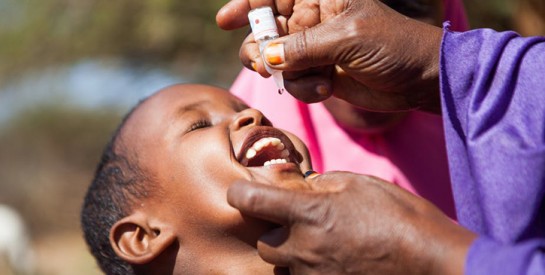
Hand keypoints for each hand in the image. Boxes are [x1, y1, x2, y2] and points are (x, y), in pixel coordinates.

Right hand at [217, 0, 442, 112]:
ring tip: (311, 79)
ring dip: (285, 73)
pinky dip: (303, 88)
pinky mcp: (320, 73)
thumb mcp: (348, 38)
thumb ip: (304, 47)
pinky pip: (294, 81)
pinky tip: (326, 88)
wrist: (420, 80)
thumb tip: (267, 57)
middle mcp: (314, 19)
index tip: (226, 20)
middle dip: (260, 47)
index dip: (249, 5)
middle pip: (268, 29)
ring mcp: (315, 48)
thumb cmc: (393, 45)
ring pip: (277, 59)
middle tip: (260, 63)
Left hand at [227, 171, 475, 273]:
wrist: (432, 261)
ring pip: (284, 269)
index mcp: (309, 212)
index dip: (240, 192)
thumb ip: (320, 183)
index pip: (248, 200)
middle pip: (263, 244)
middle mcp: (304, 248)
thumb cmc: (400, 215)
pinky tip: (336, 261)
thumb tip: (300, 184)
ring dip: (294, 256)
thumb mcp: (359, 184)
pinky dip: (312, 272)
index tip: (244, 191)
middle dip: (274, 233)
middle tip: (298, 225)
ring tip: (323, 247)